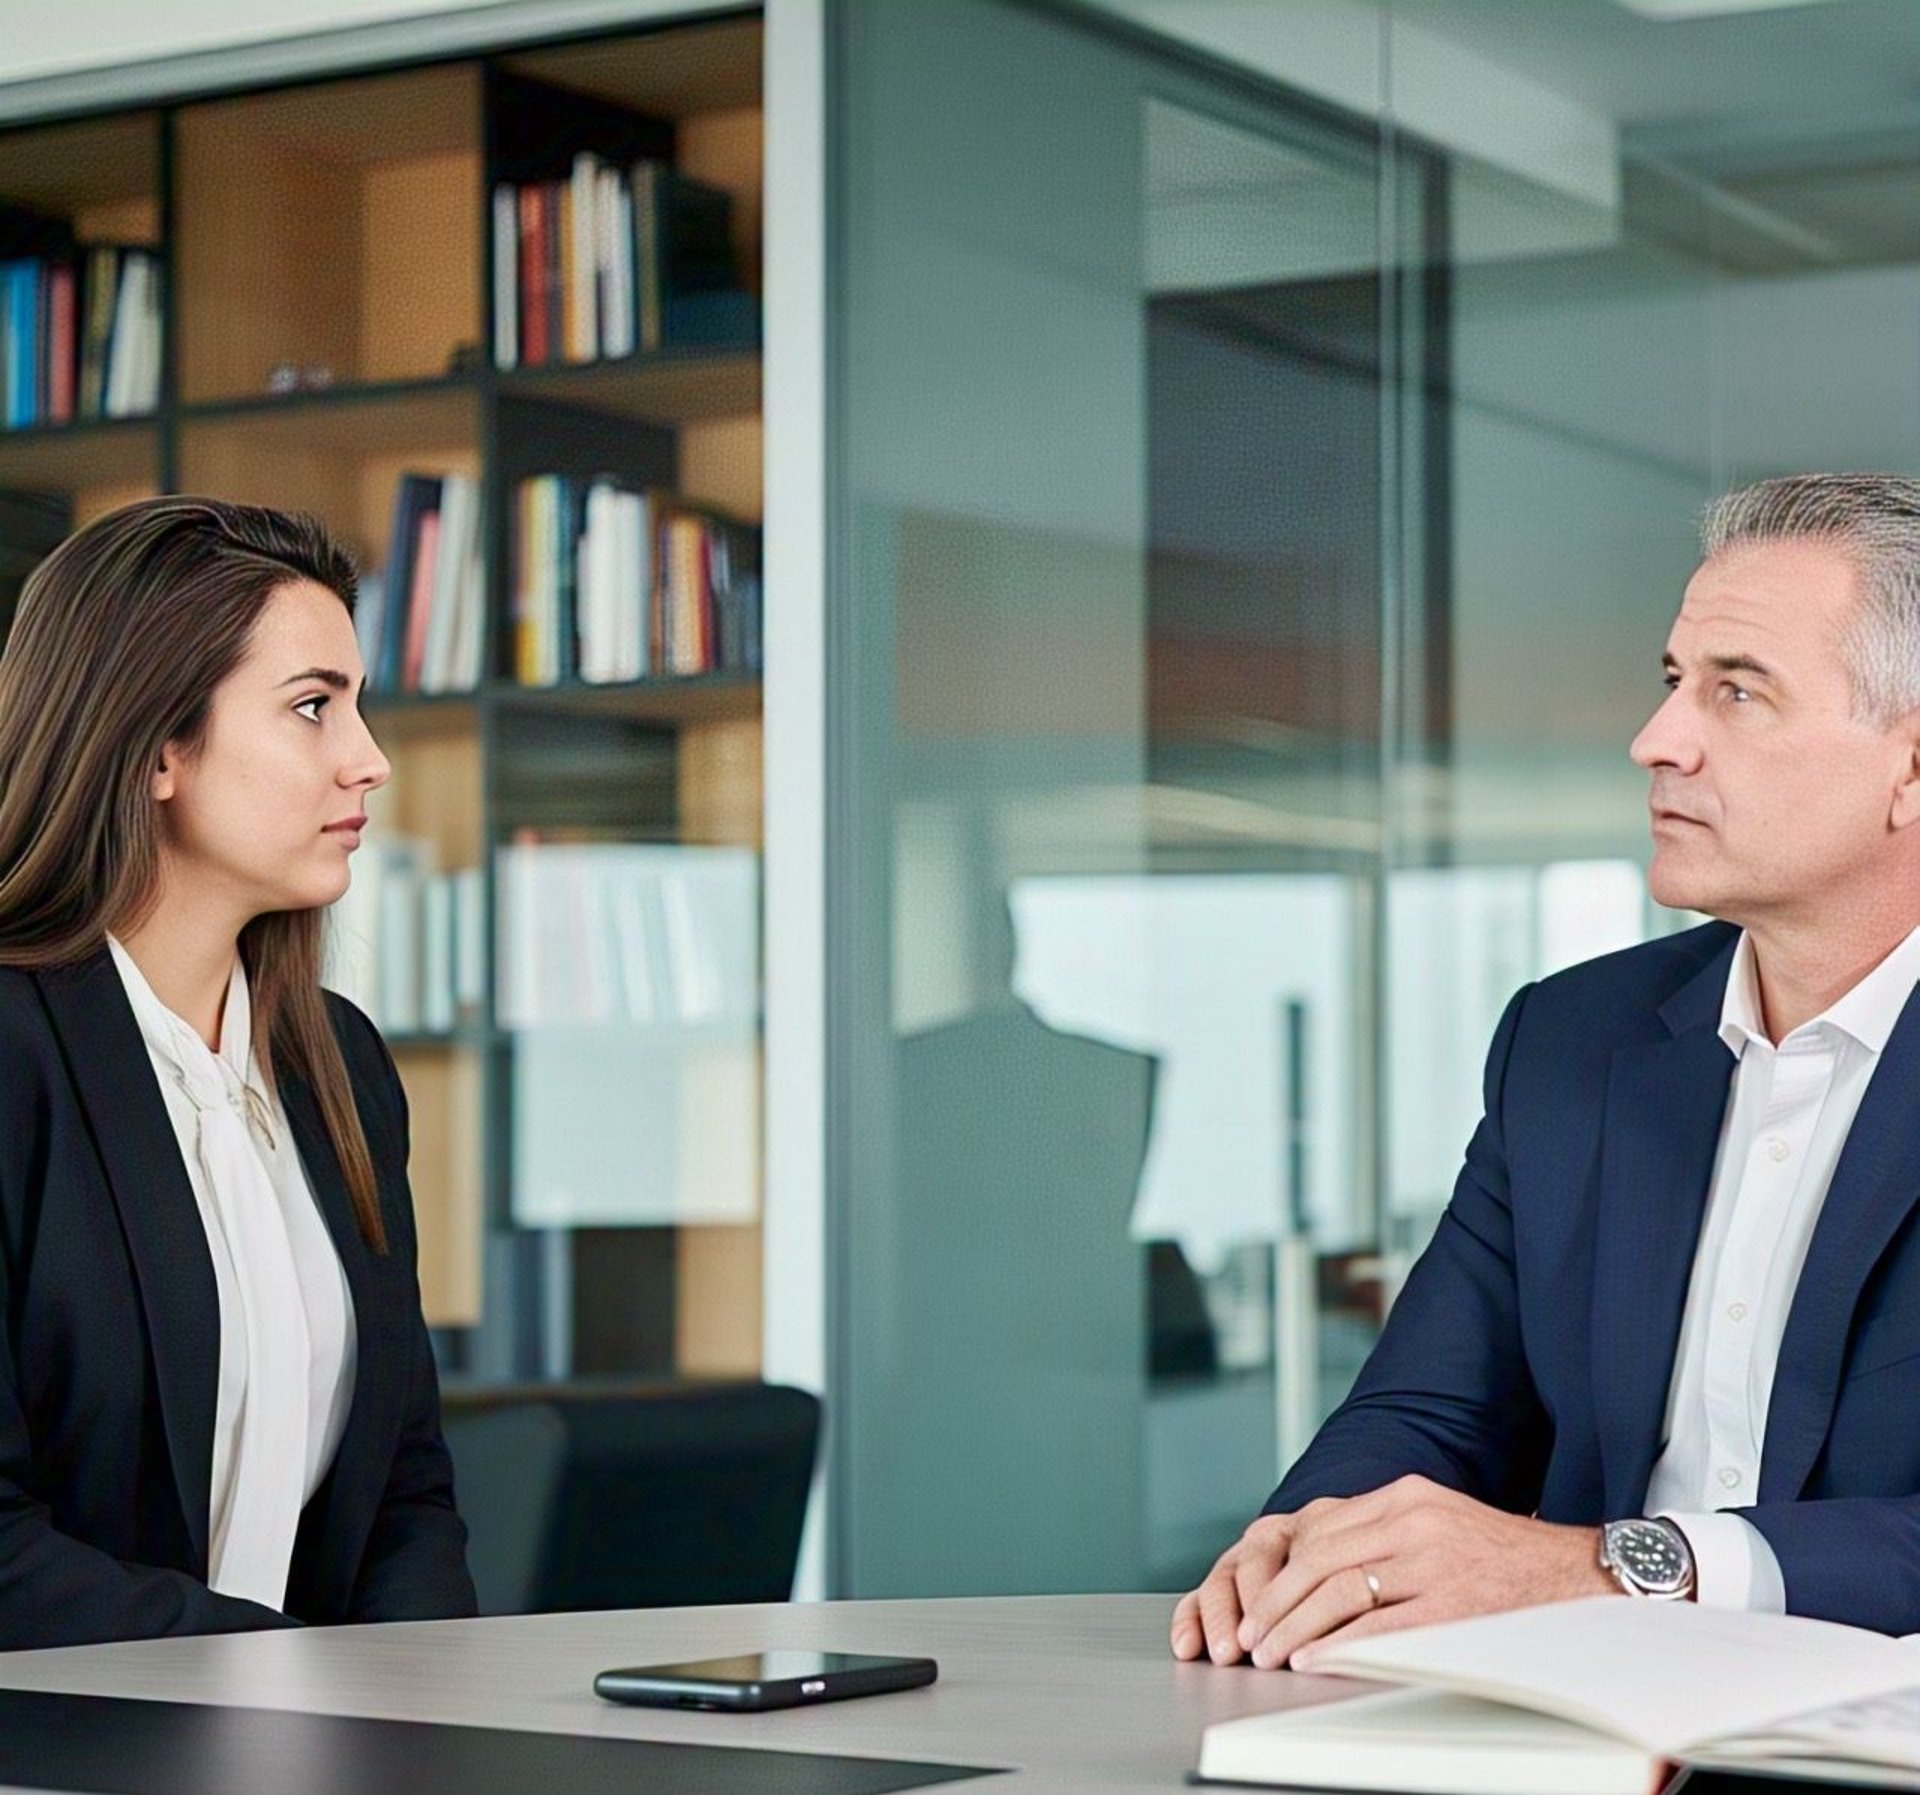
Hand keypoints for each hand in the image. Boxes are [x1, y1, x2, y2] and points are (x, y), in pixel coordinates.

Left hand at [1170, 1477, 1615, 1670]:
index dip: (1280, 1569)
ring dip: (1295, 1626)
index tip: (1255, 1600)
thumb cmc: (1502, 1556)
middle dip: (1276, 1601)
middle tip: (1250, 1634)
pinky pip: (1381, 1626)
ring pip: (1339, 1590)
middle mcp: (1414, 1519)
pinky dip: (1338, 1645)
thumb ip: (1383, 1530)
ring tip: (1271, 1652)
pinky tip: (1315, 1659)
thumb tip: (1318, 1560)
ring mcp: (1433, 1560)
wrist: (1578, 1575)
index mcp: (1406, 1495)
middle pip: (1320, 1560)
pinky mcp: (1453, 1604)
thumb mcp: (1438, 1520)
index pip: (1321, 1530)